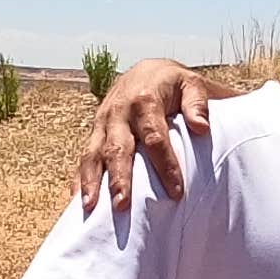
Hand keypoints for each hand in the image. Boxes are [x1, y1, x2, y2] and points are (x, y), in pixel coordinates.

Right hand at [74, 62, 219, 212]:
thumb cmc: (174, 84)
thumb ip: (198, 104)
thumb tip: (201, 128)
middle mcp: (119, 112)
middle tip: (122, 205)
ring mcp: (102, 123)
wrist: (146, 71)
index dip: (165, 165)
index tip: (176, 193)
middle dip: (119, 178)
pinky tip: (77, 201)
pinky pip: (85, 157)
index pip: (155, 137)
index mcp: (144, 100)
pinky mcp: (94, 131)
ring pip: (94, 154)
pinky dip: (80, 179)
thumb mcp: (191, 83)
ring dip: (91, 181)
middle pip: (118, 149)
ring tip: (89, 207)